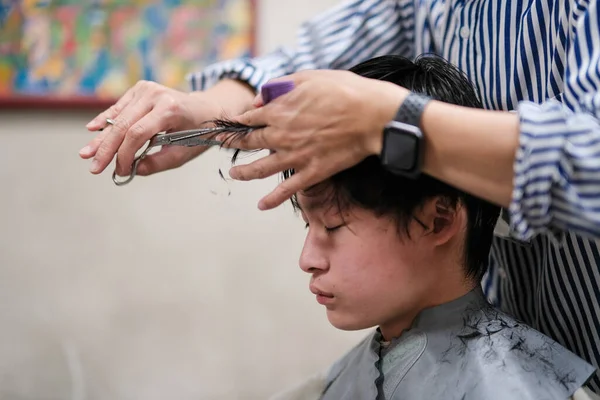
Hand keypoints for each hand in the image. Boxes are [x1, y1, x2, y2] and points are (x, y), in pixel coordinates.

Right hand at [80, 79, 254, 176]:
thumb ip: (159, 162)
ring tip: (86, 154)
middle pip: (123, 125)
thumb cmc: (200, 133)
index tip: (119, 171)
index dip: (124, 155)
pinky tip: (92, 130)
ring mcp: (147, 89)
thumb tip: (133, 171)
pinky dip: (106, 120)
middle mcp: (156, 95)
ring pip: (118, 117)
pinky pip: (120, 108)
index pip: (138, 133)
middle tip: (93, 167)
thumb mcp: (185, 152)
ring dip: (102, 137)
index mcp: (170, 109)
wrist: (209, 109)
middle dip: (106, 148)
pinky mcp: (141, 88)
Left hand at [226, 70, 407, 209]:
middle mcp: (281, 135)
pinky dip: (272, 199)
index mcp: (279, 110)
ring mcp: (294, 156)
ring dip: (244, 172)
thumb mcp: (309, 76)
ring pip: (260, 168)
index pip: (248, 118)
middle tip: (221, 145)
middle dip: (232, 143)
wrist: (372, 116)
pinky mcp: (311, 172)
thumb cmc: (344, 91)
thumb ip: (281, 86)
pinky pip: (287, 190)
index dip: (236, 122)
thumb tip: (262, 98)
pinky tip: (261, 205)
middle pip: (249, 142)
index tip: (227, 125)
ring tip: (234, 174)